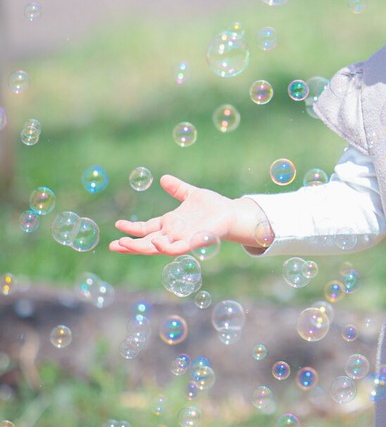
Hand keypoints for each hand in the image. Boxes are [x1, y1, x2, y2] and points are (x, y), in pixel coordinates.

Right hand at [109, 174, 269, 254]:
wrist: (231, 212)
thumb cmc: (214, 206)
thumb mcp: (192, 194)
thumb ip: (177, 188)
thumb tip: (163, 178)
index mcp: (171, 223)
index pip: (147, 228)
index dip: (133, 228)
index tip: (118, 225)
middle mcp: (174, 233)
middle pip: (147, 241)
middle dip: (130, 244)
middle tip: (113, 245)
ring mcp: (182, 238)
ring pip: (157, 247)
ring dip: (141, 247)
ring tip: (124, 244)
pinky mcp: (194, 241)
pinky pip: (178, 248)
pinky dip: (166, 247)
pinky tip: (156, 243)